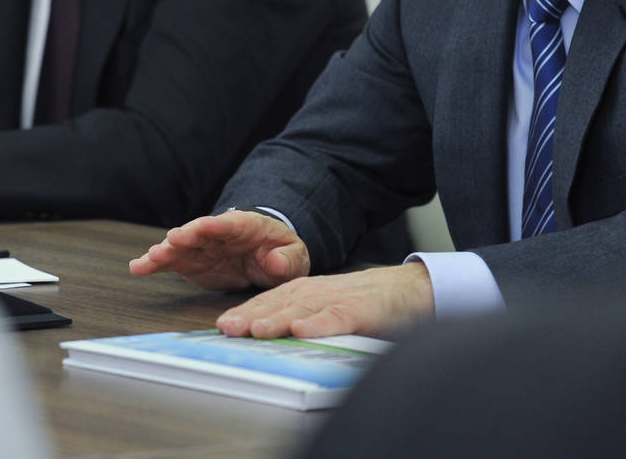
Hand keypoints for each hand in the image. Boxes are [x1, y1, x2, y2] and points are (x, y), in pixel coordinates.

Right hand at [128, 210, 309, 290]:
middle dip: (186, 236)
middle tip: (171, 241)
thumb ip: (288, 259)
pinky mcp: (191, 262)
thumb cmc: (281, 252)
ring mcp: (202, 247)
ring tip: (150, 258)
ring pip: (180, 247)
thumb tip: (276, 262)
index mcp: (245, 226)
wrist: (266, 256)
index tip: (202, 226)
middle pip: (199, 232)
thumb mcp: (295, 256)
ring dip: (165, 251)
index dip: (215, 225)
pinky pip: (171, 262)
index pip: (229, 224)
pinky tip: (138, 268)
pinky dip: (155, 265)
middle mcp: (218, 233)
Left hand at [215, 262, 434, 339]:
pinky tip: (305, 331)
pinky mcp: (359, 312)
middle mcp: (314, 293)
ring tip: (258, 330)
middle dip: (251, 316)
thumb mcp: (319, 307)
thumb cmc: (359, 302)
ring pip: (303, 310)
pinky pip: (337, 318)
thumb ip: (293, 317)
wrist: (404, 290)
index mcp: (302, 292)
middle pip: (278, 304)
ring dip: (279, 320)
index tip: (221, 327)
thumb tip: (255, 336)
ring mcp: (336, 301)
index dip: (244, 312)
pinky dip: (320, 325)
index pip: (267, 302)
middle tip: (228, 329)